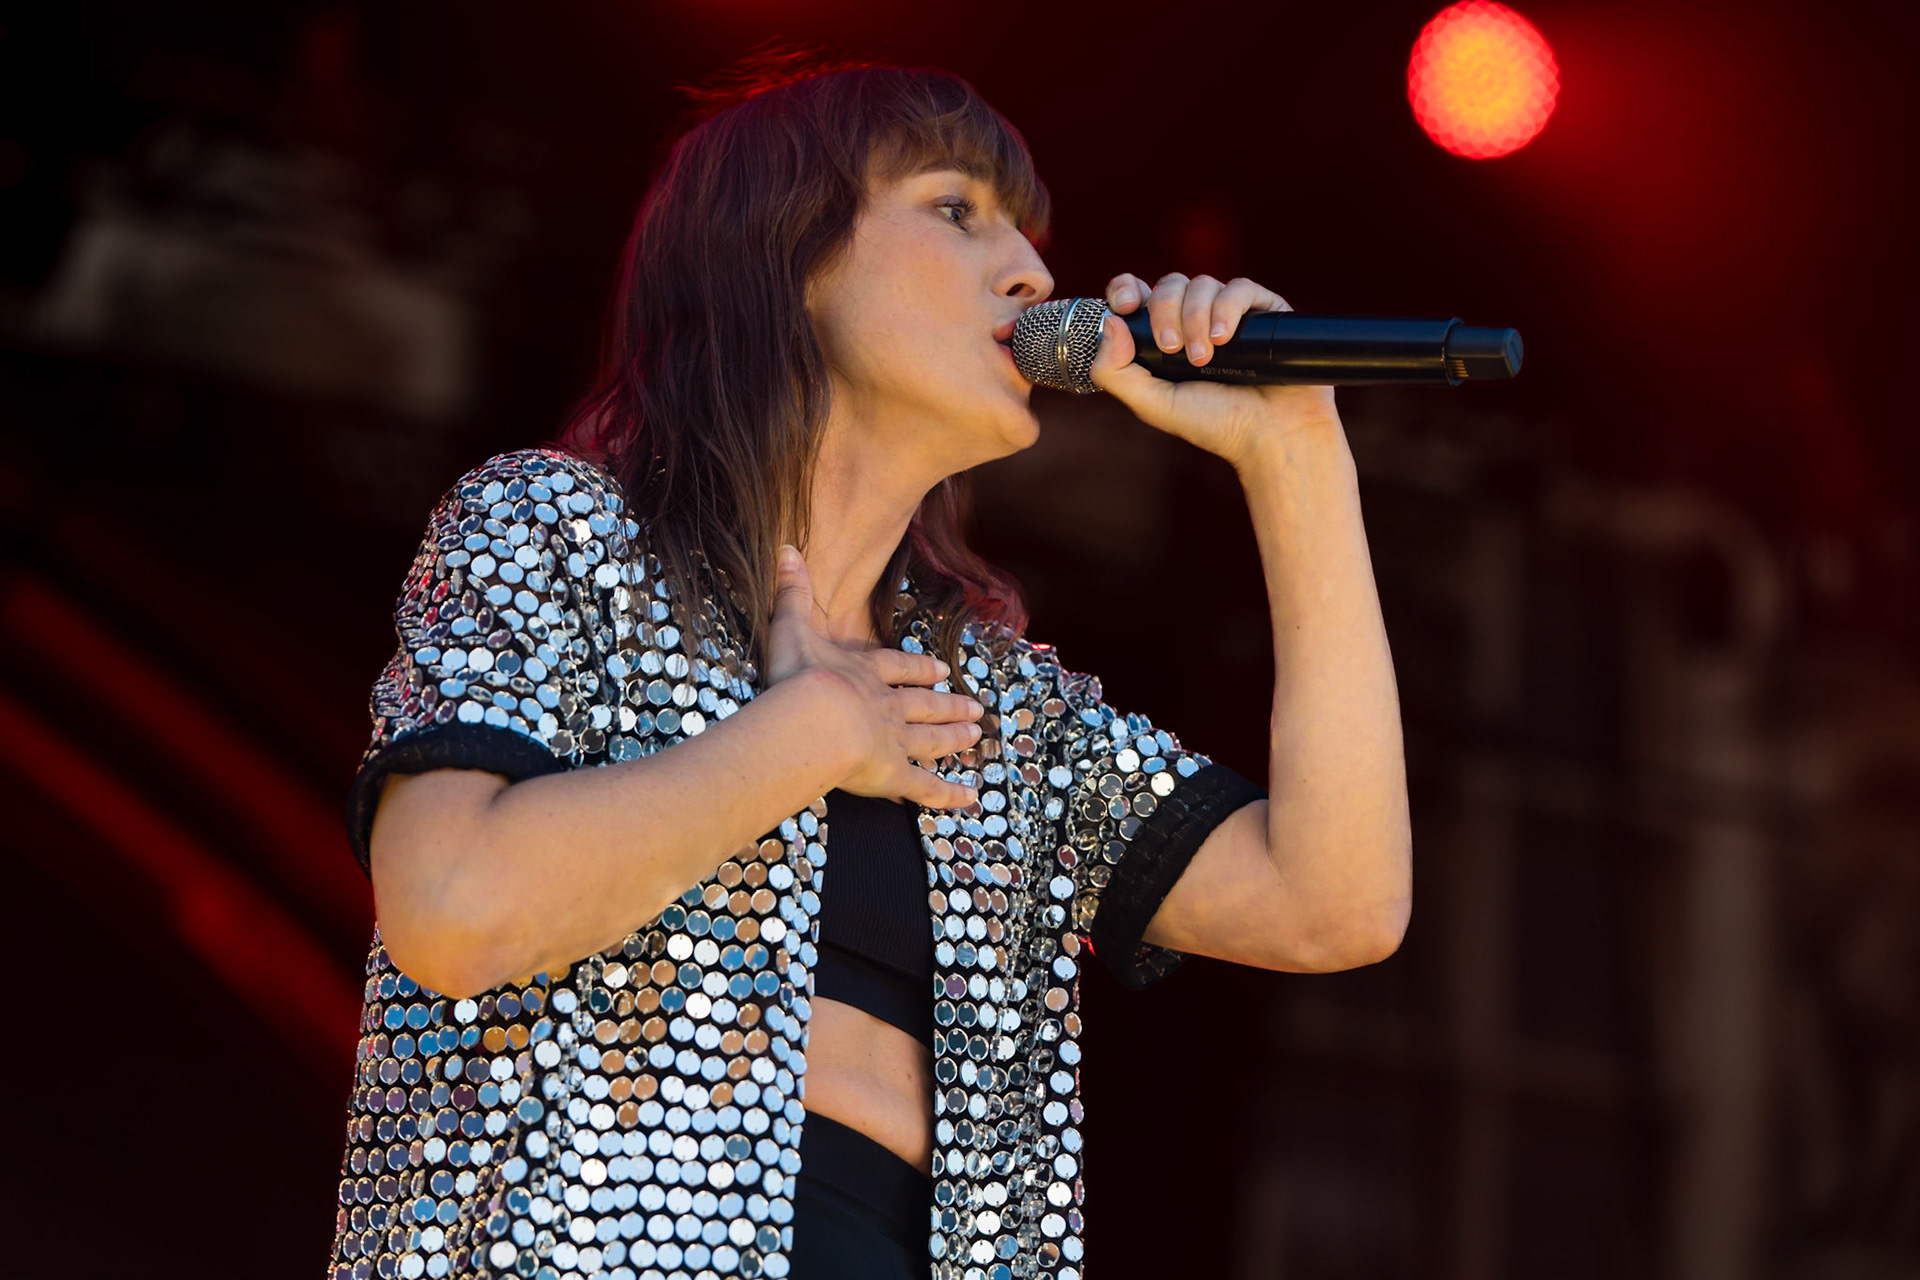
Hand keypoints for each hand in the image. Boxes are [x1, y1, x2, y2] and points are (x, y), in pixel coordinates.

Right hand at [762, 544, 982, 808]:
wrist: (816, 719)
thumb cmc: (800, 678)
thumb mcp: (791, 627)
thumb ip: (791, 592)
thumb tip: (786, 548)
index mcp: (867, 673)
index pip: (899, 668)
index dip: (920, 669)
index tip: (941, 669)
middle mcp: (888, 706)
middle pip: (924, 704)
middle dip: (948, 705)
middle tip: (974, 707)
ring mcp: (895, 741)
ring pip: (931, 740)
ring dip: (954, 738)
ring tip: (974, 736)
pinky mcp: (895, 775)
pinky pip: (926, 788)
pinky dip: (950, 795)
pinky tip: (971, 798)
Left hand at [1089, 271, 1342, 468]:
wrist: (1271, 435)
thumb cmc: (1213, 423)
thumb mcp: (1152, 405)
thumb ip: (1115, 371)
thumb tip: (1109, 320)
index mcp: (1164, 337)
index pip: (1138, 293)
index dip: (1126, 289)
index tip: (1126, 306)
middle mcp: (1195, 319)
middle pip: (1169, 285)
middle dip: (1166, 312)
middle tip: (1173, 350)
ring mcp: (1229, 313)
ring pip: (1202, 283)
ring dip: (1196, 318)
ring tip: (1205, 358)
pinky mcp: (1263, 310)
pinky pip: (1239, 287)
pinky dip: (1226, 308)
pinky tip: (1225, 338)